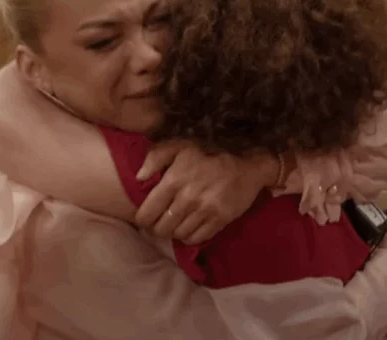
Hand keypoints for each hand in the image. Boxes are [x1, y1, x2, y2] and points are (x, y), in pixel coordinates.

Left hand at [135, 141, 278, 244]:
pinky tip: (190, 228)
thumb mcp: (179, 146)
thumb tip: (139, 178)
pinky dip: (190, 237)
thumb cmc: (208, 153)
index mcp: (173, 181)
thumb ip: (155, 157)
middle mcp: (187, 198)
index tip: (145, 217)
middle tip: (160, 222)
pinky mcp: (219, 220)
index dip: (142, 219)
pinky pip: (197, 239)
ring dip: (174, 232)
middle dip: (157, 228)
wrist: (247, 164)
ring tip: (176, 224)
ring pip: (178, 235)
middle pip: (161, 228)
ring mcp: (204, 211)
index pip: (147, 213)